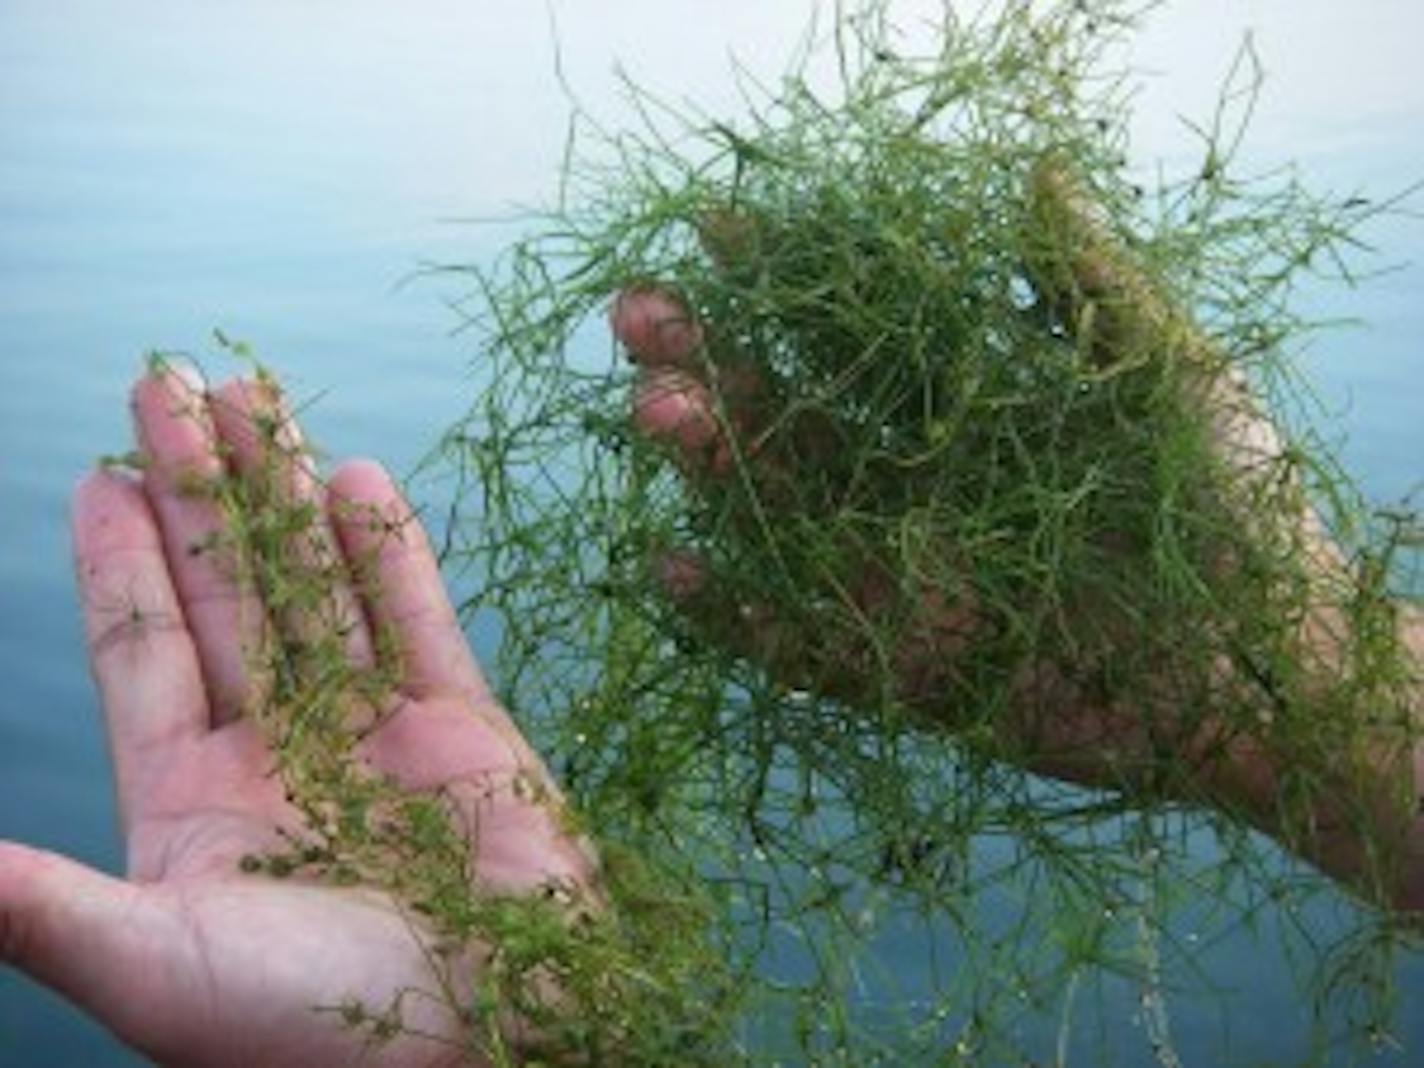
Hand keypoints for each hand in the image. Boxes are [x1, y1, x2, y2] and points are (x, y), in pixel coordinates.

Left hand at [0, 370, 591, 1067]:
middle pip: (229, 592)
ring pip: (318, 585)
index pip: (146, 651)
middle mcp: (283, 752)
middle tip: (171, 384)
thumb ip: (39, 903)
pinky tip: (355, 479)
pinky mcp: (463, 730)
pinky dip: (390, 552)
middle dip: (200, 487)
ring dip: (285, 494)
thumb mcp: (157, 966)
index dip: (121, 560)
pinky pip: (418, 620)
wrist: (497, 1047)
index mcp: (197, 802)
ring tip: (255, 397)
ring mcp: (376, 733)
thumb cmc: (315, 1032)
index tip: (99, 472)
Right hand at [611, 230, 1423, 910]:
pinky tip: (666, 568)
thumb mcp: (1164, 371)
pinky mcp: (898, 670)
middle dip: (712, 359)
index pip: (849, 336)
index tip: (714, 228)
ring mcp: (900, 578)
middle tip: (639, 314)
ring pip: (776, 514)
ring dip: (707, 462)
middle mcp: (915, 488)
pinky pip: (793, 641)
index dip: (782, 279)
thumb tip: (1033, 169)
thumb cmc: (1231, 513)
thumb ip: (1087, 278)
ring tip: (654, 406)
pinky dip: (728, 614)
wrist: (1270, 677)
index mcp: (966, 412)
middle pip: (789, 417)